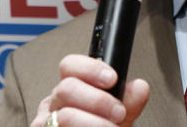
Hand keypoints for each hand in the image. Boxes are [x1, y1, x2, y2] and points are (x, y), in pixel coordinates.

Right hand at [30, 55, 149, 126]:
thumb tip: (140, 86)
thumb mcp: (118, 119)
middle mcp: (54, 104)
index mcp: (71, 91)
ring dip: (93, 123)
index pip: (69, 66)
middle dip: (97, 100)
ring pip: (65, 116)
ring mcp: (46, 123)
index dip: (90, 68)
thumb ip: (128, 103)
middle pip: (66, 88)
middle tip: (118, 112)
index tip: (111, 78)